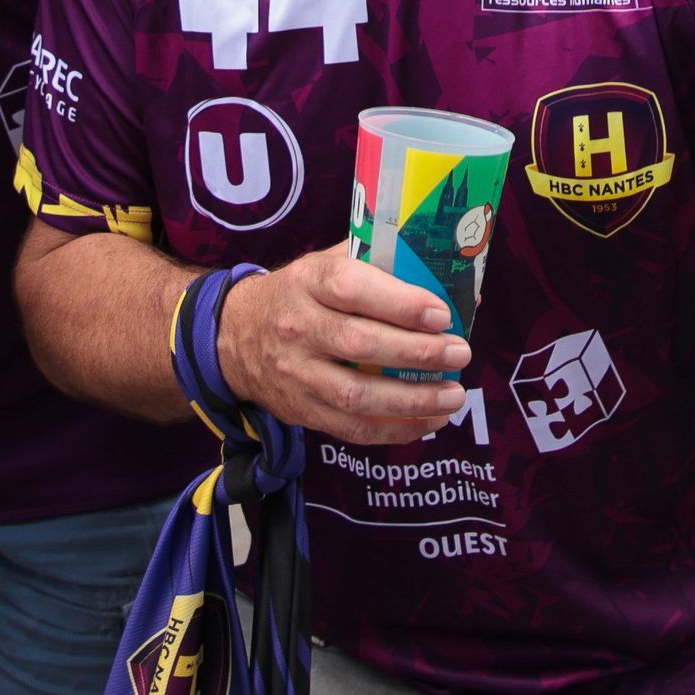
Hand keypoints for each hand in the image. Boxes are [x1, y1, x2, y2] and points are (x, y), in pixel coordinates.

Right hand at [216, 244, 469, 446]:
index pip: (352, 288)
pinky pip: (350, 428)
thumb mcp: (327, 263)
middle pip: (360, 344)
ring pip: (356, 395)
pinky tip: (428, 421)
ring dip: (411, 400)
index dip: (400, 303)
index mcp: (309, 282)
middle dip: (417, 353)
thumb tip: (454, 283)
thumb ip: (382, 266)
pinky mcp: (301, 411)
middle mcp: (299, 328)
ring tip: (453, 395)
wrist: (235, 336)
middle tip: (459, 353)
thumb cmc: (301, 294)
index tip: (442, 314)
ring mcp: (298, 374)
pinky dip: (394, 430)